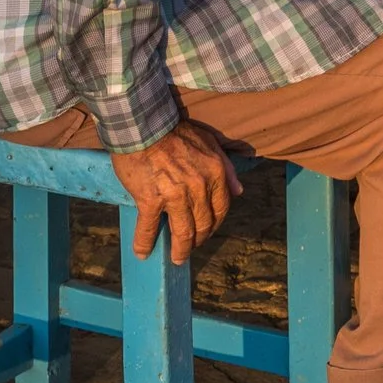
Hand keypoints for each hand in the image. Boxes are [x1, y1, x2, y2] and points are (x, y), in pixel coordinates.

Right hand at [110, 118, 242, 264]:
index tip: (207, 230)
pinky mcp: (150, 200)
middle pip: (204, 224)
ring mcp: (174, 196)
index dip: (215, 224)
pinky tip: (143, 253)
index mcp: (215, 173)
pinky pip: (148, 229)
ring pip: (182, 232)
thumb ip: (227, 168)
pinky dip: (145, 244)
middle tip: (192, 247)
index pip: (221, 208)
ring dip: (180, 250)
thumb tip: (239, 191)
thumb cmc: (175, 131)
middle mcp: (198, 187)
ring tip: (177, 258)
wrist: (143, 124)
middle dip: (199, 240)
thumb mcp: (209, 142)